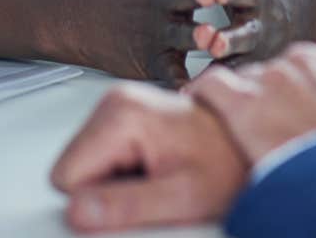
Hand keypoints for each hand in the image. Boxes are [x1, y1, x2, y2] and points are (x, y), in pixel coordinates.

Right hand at [50, 82, 247, 232]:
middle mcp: (114, 102)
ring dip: (117, 182)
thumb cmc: (227, 165)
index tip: (138, 195)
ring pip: (85, 167)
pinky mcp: (123, 118)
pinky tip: (154, 168)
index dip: (98, 200)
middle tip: (152, 186)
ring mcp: (118, 107)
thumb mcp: (182, 197)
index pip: (66, 177)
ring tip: (157, 176)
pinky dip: (124, 172)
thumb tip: (78, 212)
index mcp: (122, 113)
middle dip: (107, 190)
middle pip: (73, 170)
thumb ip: (126, 206)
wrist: (248, 147)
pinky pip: (101, 159)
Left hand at [188, 26, 315, 164]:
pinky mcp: (244, 105)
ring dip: (247, 98)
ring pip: (250, 77)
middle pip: (286, 69)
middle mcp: (308, 59)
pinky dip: (204, 94)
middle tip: (285, 125)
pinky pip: (211, 86)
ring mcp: (274, 79)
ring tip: (244, 128)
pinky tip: (202, 107)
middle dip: (284, 92)